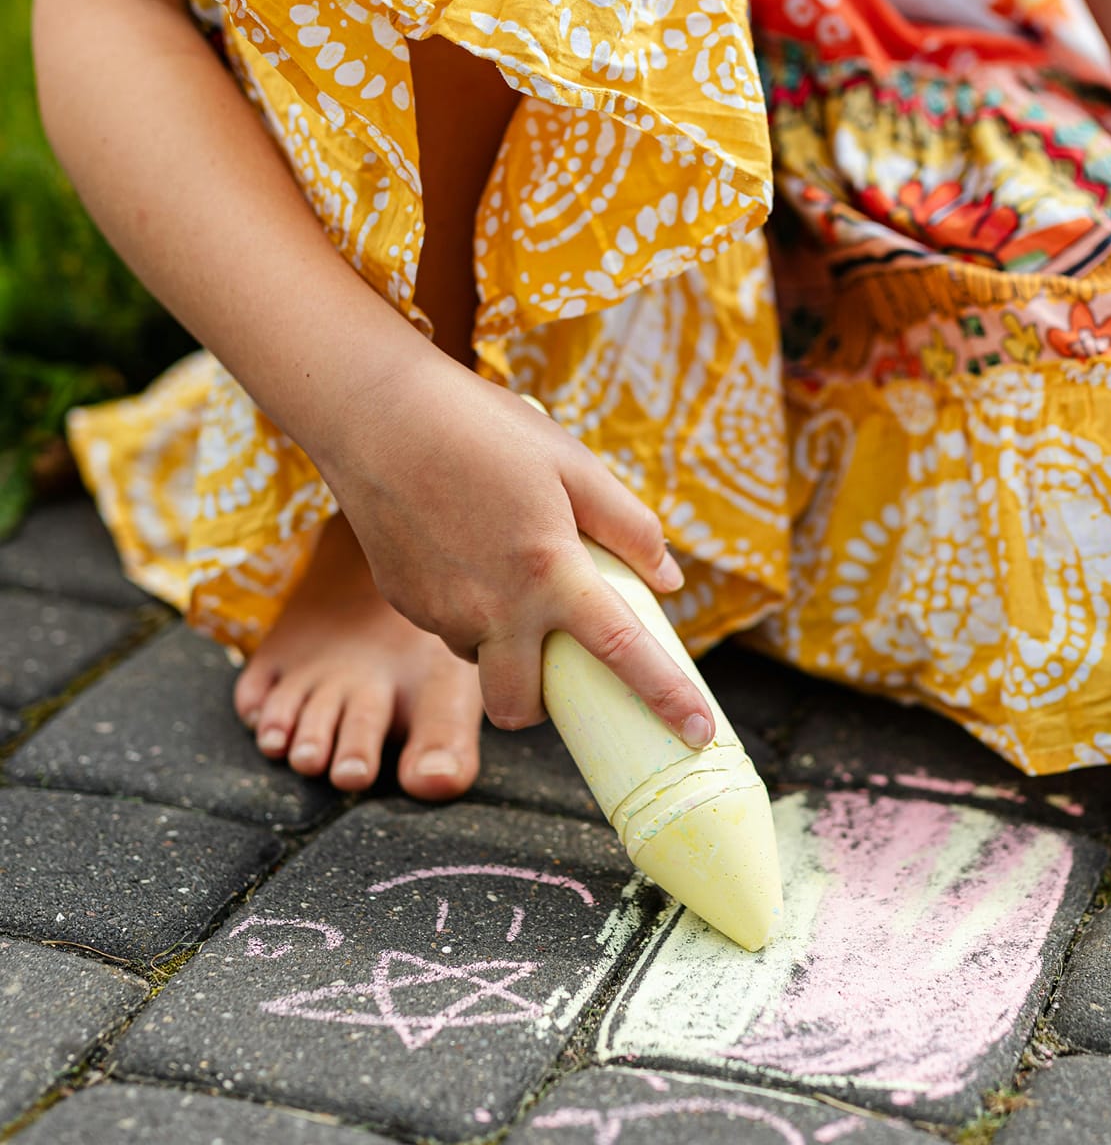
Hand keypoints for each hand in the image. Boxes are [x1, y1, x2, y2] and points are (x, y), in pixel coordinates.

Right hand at [318, 349, 715, 744]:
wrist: (378, 413)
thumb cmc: (485, 429)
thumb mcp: (573, 463)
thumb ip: (629, 526)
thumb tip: (668, 579)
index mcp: (549, 572)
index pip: (622, 652)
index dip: (666, 695)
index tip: (698, 731)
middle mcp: (493, 609)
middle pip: (521, 707)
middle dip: (543, 704)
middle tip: (558, 654)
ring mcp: (440, 613)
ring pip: (482, 661)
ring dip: (504, 643)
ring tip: (504, 567)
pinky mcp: (404, 603)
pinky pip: (447, 627)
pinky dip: (468, 609)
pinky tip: (462, 548)